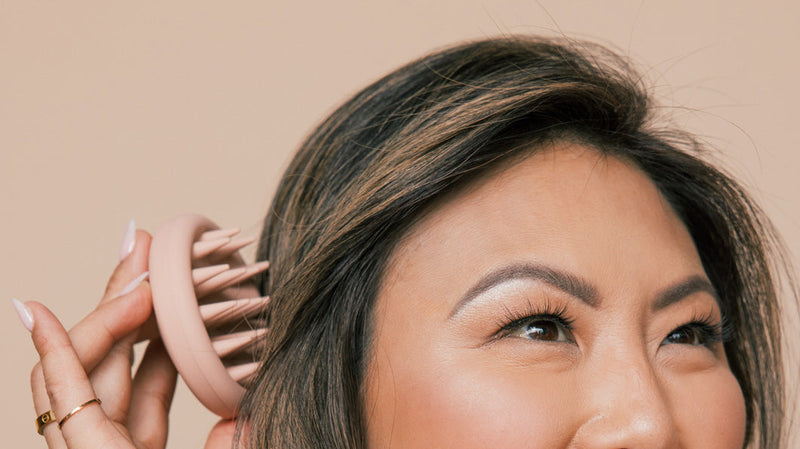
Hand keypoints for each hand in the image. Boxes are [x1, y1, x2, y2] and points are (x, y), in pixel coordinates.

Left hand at [21, 227, 235, 448]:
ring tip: (160, 278)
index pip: (68, 396)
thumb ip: (224, 447)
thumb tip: (245, 413)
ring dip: (140, 324)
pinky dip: (157, 358)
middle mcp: (96, 447)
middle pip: (92, 366)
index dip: (56, 348)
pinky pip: (142, 395)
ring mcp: (113, 445)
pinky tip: (171, 326)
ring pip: (117, 374)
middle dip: (116, 306)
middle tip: (141, 255)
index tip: (38, 309)